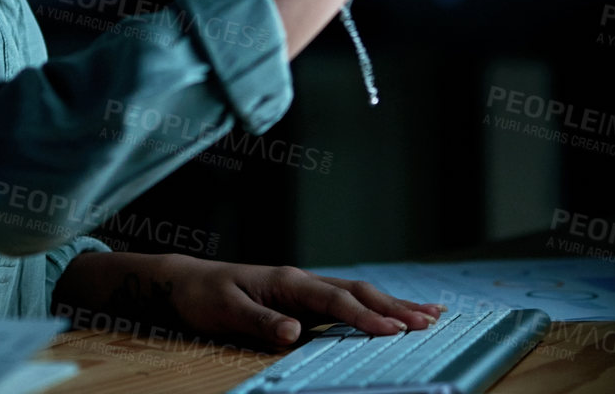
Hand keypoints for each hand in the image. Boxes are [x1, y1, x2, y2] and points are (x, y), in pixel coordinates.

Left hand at [152, 254, 445, 345]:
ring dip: (393, 304)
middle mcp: (302, 281)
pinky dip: (374, 307)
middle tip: (430, 322)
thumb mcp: (225, 311)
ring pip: (357, 294)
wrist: (185, 281)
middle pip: (357, 292)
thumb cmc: (204, 295)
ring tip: (430, 314)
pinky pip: (346, 301)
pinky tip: (391, 314)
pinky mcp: (303, 299)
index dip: (366, 317)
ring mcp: (305, 288)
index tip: (394, 331)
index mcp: (288, 281)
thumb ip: (261, 322)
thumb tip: (294, 333)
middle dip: (395, 307)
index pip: (336, 300)